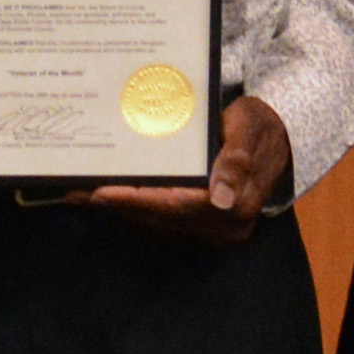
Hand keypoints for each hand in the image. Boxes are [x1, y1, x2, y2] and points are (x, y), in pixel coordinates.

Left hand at [83, 95, 290, 240]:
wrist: (278, 139)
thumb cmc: (259, 125)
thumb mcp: (249, 130)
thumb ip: (235, 161)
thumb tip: (220, 198)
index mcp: (235, 206)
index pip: (176, 206)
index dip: (136, 201)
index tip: (102, 193)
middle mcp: (223, 227)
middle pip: (159, 217)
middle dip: (117, 205)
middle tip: (75, 191)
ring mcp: (212, 229)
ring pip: (155, 220)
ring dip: (119, 208)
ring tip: (79, 193)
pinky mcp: (202, 223)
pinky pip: (160, 216)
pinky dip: (133, 206)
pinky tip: (107, 194)